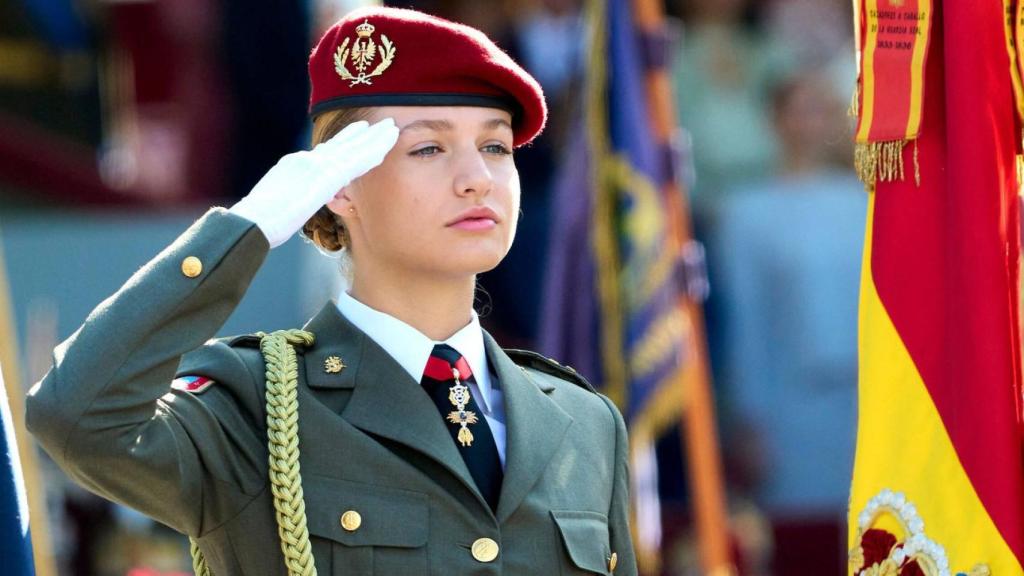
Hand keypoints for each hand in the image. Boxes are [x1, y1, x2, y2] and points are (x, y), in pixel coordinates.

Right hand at [230, 118, 398, 247]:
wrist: (252, 222)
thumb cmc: (259, 221)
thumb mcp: (277, 202)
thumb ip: (292, 195)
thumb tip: (297, 200)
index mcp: (295, 166)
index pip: (327, 152)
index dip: (346, 141)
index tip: (361, 131)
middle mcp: (306, 161)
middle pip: (341, 144)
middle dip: (363, 134)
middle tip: (382, 123)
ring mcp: (314, 167)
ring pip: (352, 149)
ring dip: (374, 138)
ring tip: (392, 127)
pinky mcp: (323, 178)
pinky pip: (353, 163)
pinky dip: (370, 153)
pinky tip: (385, 148)